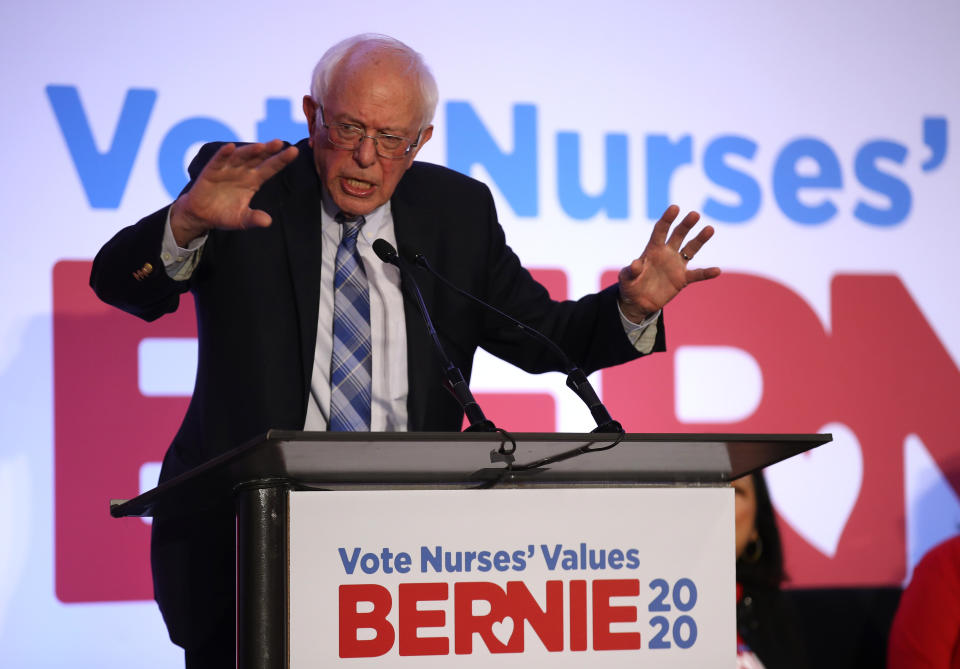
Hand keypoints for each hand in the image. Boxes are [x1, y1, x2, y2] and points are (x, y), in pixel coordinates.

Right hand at [170, 139, 298, 245]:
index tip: (294, 152)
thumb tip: (267, 221)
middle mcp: (242, 172)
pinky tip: (230, 147)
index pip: (270, 168)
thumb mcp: (241, 220)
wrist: (201, 216)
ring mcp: (227, 169)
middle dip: (268, 150)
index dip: (281, 160)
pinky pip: (218, 161)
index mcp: (253, 181)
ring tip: (260, 147)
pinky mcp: (211, 171)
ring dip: (249, 151)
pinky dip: (223, 154)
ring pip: (240, 157)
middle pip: (258, 158)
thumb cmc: (224, 215)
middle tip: (279, 143)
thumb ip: (253, 219)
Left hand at [618, 205, 720, 321]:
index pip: (660, 230)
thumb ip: (630, 271)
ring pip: (691, 249)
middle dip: (686, 225)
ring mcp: (676, 265)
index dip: (667, 219)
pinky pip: (696, 275)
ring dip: (700, 240)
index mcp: (652, 249)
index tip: (675, 208)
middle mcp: (666, 253)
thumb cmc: (630, 285)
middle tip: (695, 214)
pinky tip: (717, 270)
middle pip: (678, 235)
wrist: (638, 302)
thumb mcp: (626, 278)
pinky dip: (706, 273)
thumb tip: (636, 264)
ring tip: (709, 229)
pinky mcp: (682, 279)